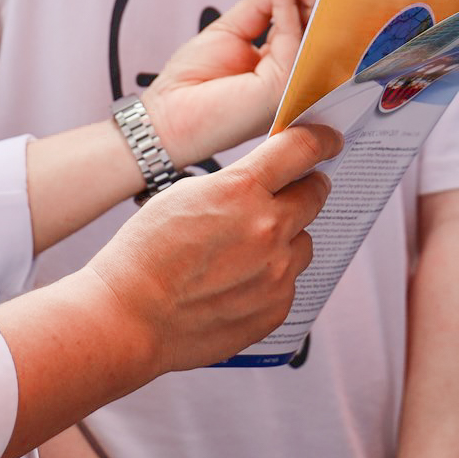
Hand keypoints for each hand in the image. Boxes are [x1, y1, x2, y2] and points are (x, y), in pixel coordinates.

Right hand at [84, 122, 340, 373]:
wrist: (130, 317)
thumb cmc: (146, 252)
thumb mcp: (186, 194)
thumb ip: (236, 183)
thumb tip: (270, 178)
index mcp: (242, 190)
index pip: (302, 149)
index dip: (320, 140)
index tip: (328, 140)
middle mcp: (269, 229)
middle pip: (315, 194)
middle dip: (305, 188)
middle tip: (291, 191)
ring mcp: (277, 273)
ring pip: (304, 241)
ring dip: (286, 238)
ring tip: (244, 250)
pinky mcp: (275, 308)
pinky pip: (289, 281)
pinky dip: (272, 277)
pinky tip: (236, 282)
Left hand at [143, 0, 321, 167]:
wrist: (167, 113)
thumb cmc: (192, 80)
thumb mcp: (231, 28)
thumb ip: (263, 5)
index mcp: (280, 66)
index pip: (303, 28)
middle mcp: (291, 77)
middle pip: (315, 31)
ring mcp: (292, 85)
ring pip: (314, 35)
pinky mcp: (284, 88)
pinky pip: (294, 39)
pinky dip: (289, 7)